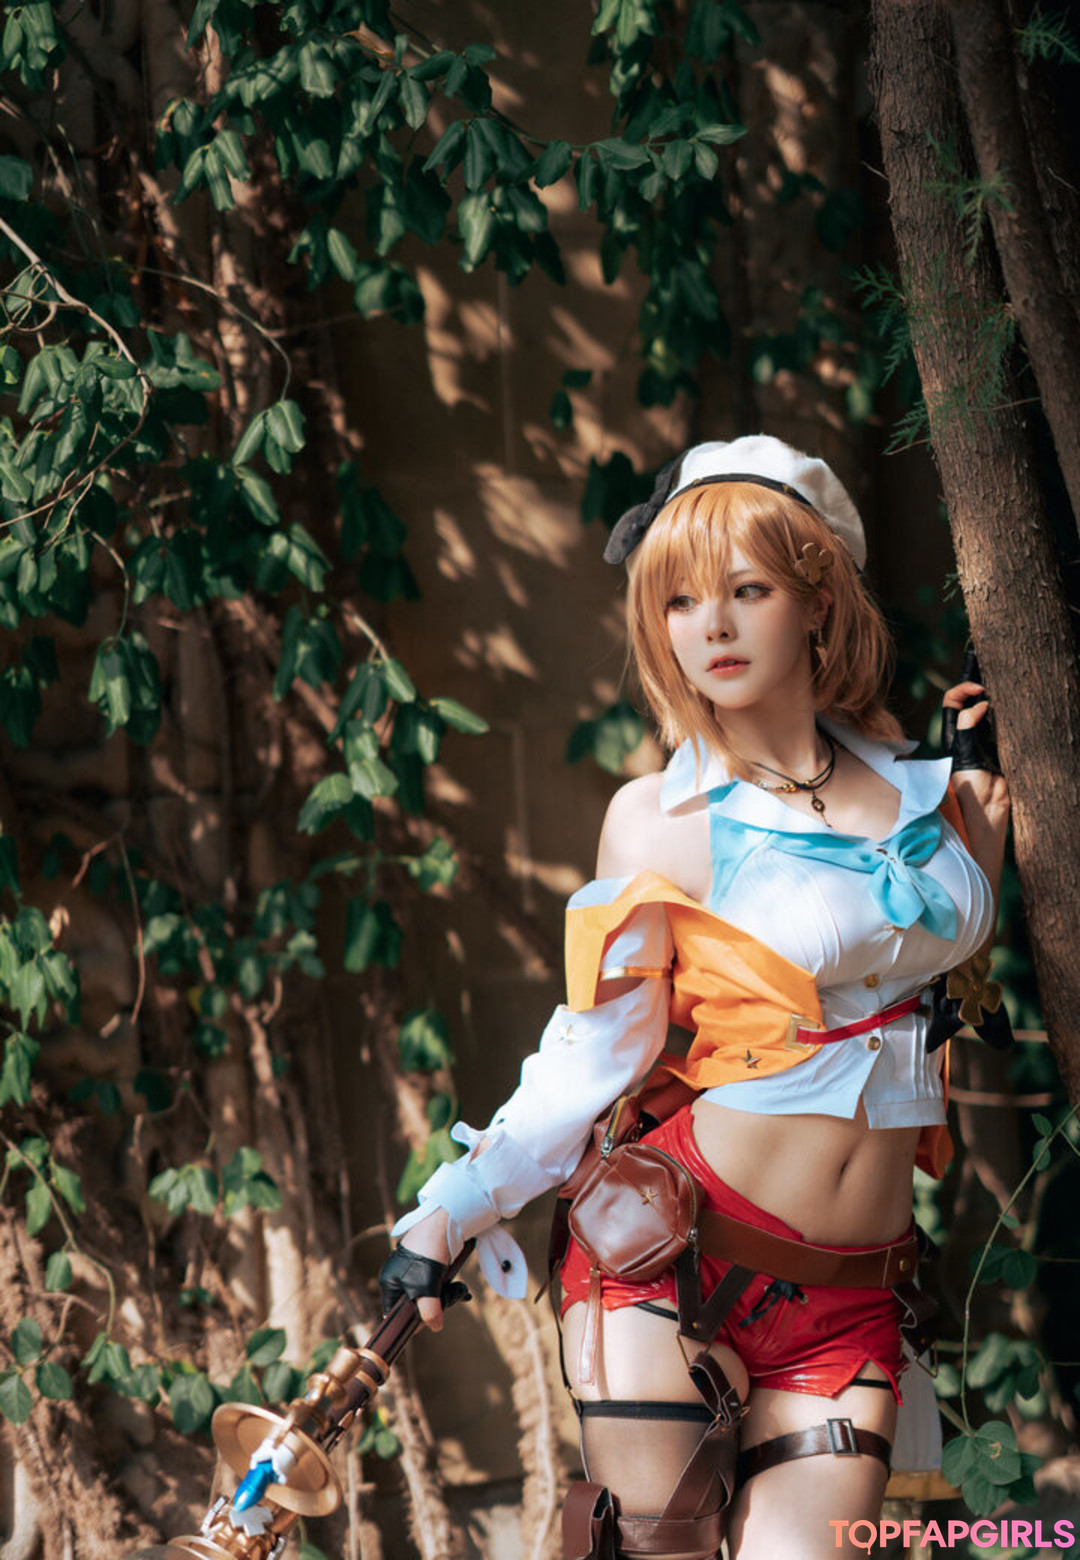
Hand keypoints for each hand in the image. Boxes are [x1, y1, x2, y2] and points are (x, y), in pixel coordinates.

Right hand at [379, 1209, 452, 1330]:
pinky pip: (438, 1285)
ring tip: (459, 1290)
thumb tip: (435, 1327)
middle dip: (436, 1305)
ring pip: (430, 1296)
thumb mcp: (425, 1288)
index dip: (410, 1321)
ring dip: (446, 1296)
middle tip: (450, 1299)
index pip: (394, 1313)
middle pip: (415, 1305)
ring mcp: (414, 1271)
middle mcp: (399, 1277)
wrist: (444, 1223)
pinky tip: (459, 1287)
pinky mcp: (429, 1265)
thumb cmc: (427, 1253)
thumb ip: (428, 1312)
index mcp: (389, 1282)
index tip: (426, 1322)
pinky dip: (449, 1287)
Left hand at [942, 655, 1009, 830]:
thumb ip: (968, 729)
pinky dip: (1008, 714)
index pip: (952, 702)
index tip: (979, 689)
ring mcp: (985, 739)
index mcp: (953, 734)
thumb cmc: (968, 786)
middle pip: (970, 701)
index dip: (963, 689)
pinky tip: (1016, 709)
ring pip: (989, 711)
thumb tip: (979, 706)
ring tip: (1007, 688)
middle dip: (980, 686)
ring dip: (996, 699)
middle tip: (995, 678)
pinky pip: (1003, 724)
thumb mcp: (963, 755)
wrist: (988, 809)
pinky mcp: (1001, 746)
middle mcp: (968, 733)